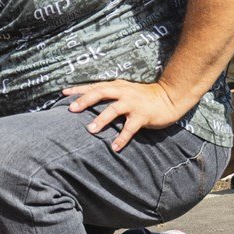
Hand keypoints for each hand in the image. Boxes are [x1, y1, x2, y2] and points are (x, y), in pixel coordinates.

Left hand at [61, 80, 183, 152]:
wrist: (169, 97)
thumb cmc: (143, 96)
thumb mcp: (125, 89)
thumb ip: (109, 92)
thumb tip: (87, 100)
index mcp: (116, 86)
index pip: (94, 86)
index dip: (79, 90)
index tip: (64, 94)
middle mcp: (123, 92)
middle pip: (100, 93)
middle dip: (85, 100)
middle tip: (71, 109)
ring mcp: (133, 104)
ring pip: (114, 109)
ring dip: (101, 119)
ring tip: (90, 129)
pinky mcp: (143, 116)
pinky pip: (130, 128)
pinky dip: (122, 138)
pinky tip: (114, 147)